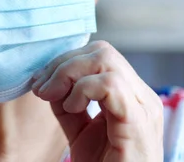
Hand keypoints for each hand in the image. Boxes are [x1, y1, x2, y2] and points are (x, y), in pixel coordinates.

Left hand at [32, 41, 162, 161]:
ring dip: (69, 74)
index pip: (99, 56)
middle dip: (64, 64)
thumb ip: (68, 106)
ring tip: (53, 98)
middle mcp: (141, 96)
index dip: (65, 62)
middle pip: (102, 51)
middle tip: (42, 89)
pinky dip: (82, 89)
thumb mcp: (81, 133)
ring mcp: (143, 108)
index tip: (40, 84)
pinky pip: (110, 85)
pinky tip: (71, 108)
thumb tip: (48, 82)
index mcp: (131, 96)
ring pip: (106, 60)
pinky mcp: (138, 122)